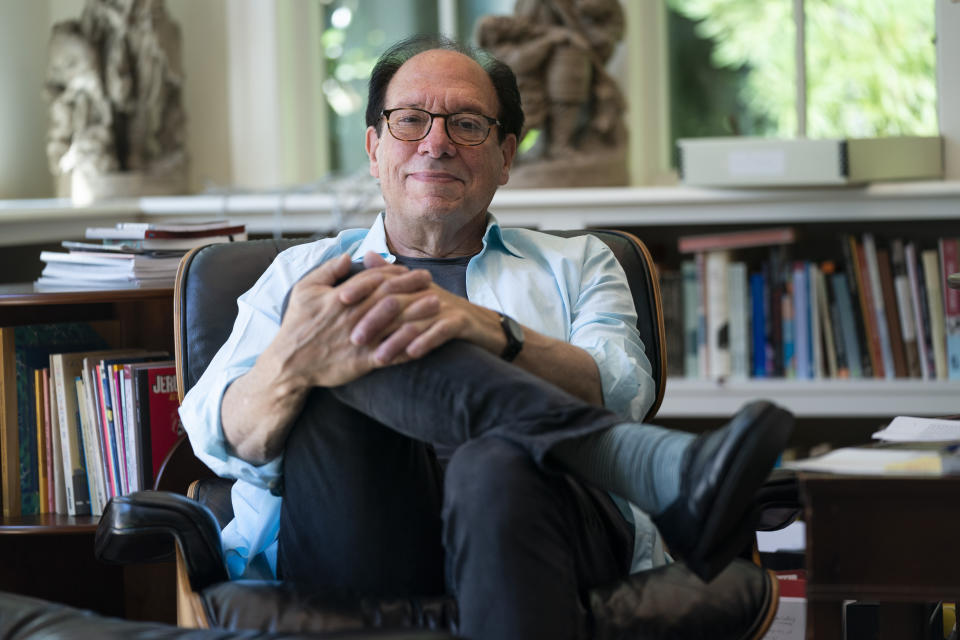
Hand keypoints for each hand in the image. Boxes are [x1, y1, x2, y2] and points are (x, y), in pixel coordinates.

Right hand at [265, 253, 438, 387]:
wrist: (289, 364)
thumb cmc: (297, 324)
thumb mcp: (304, 290)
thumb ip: (327, 270)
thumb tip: (349, 256)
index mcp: (341, 298)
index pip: (374, 279)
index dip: (393, 272)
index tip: (408, 270)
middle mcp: (353, 317)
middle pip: (390, 297)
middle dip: (412, 286)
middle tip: (430, 280)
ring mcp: (360, 340)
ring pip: (394, 323)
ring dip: (417, 312)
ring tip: (437, 303)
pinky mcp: (363, 362)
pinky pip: (392, 353)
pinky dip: (409, 346)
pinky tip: (425, 339)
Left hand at [350, 253, 503, 362]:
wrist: (485, 327)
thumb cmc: (444, 311)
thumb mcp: (418, 292)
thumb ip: (391, 275)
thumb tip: (368, 255)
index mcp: (415, 284)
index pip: (384, 281)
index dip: (361, 288)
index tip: (339, 300)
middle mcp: (428, 292)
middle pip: (396, 301)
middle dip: (373, 320)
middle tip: (354, 339)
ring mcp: (446, 307)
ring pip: (415, 320)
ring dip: (396, 340)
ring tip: (379, 358)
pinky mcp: (462, 322)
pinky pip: (442, 331)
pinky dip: (426, 341)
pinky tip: (413, 355)